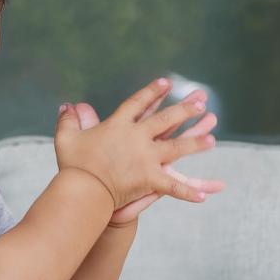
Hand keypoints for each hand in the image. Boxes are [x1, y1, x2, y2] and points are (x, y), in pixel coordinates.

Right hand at [69, 91, 224, 226]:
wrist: (82, 188)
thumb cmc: (73, 164)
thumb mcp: (67, 138)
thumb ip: (68, 120)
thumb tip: (67, 105)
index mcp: (118, 125)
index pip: (138, 103)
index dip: (152, 92)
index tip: (166, 82)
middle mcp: (136, 137)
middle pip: (165, 119)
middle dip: (184, 110)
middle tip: (200, 102)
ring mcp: (146, 157)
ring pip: (177, 147)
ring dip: (195, 143)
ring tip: (212, 139)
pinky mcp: (150, 178)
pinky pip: (173, 186)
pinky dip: (188, 192)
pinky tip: (204, 197)